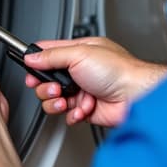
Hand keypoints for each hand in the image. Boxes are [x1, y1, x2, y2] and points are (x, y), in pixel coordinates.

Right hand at [24, 37, 166, 126]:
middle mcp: (78, 70)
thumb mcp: (80, 54)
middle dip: (45, 86)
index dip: (35, 61)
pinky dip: (72, 114)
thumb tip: (32, 56)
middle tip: (53, 87)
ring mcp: (81, 90)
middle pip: (46, 79)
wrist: (137, 97)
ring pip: (53, 98)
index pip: (48, 53)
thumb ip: (52, 55)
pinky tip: (82, 109)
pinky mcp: (85, 109)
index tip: (28, 67)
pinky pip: (67, 114)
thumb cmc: (118, 71)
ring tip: (67, 100)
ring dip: (57, 101)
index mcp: (77, 52)